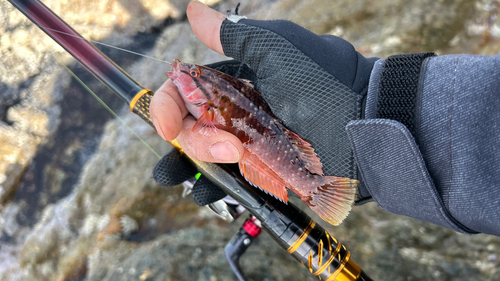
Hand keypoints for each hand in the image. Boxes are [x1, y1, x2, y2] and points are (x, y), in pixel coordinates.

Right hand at [151, 1, 376, 179]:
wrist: (368, 124)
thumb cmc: (324, 82)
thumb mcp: (279, 50)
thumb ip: (234, 35)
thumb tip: (192, 9)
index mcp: (236, 79)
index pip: (185, 90)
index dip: (167, 106)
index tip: (165, 126)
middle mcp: (237, 109)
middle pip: (190, 126)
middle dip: (195, 141)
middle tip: (228, 149)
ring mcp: (250, 141)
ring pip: (204, 155)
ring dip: (195, 167)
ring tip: (206, 182)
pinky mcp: (264, 169)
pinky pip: (229, 179)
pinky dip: (214, 187)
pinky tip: (210, 194)